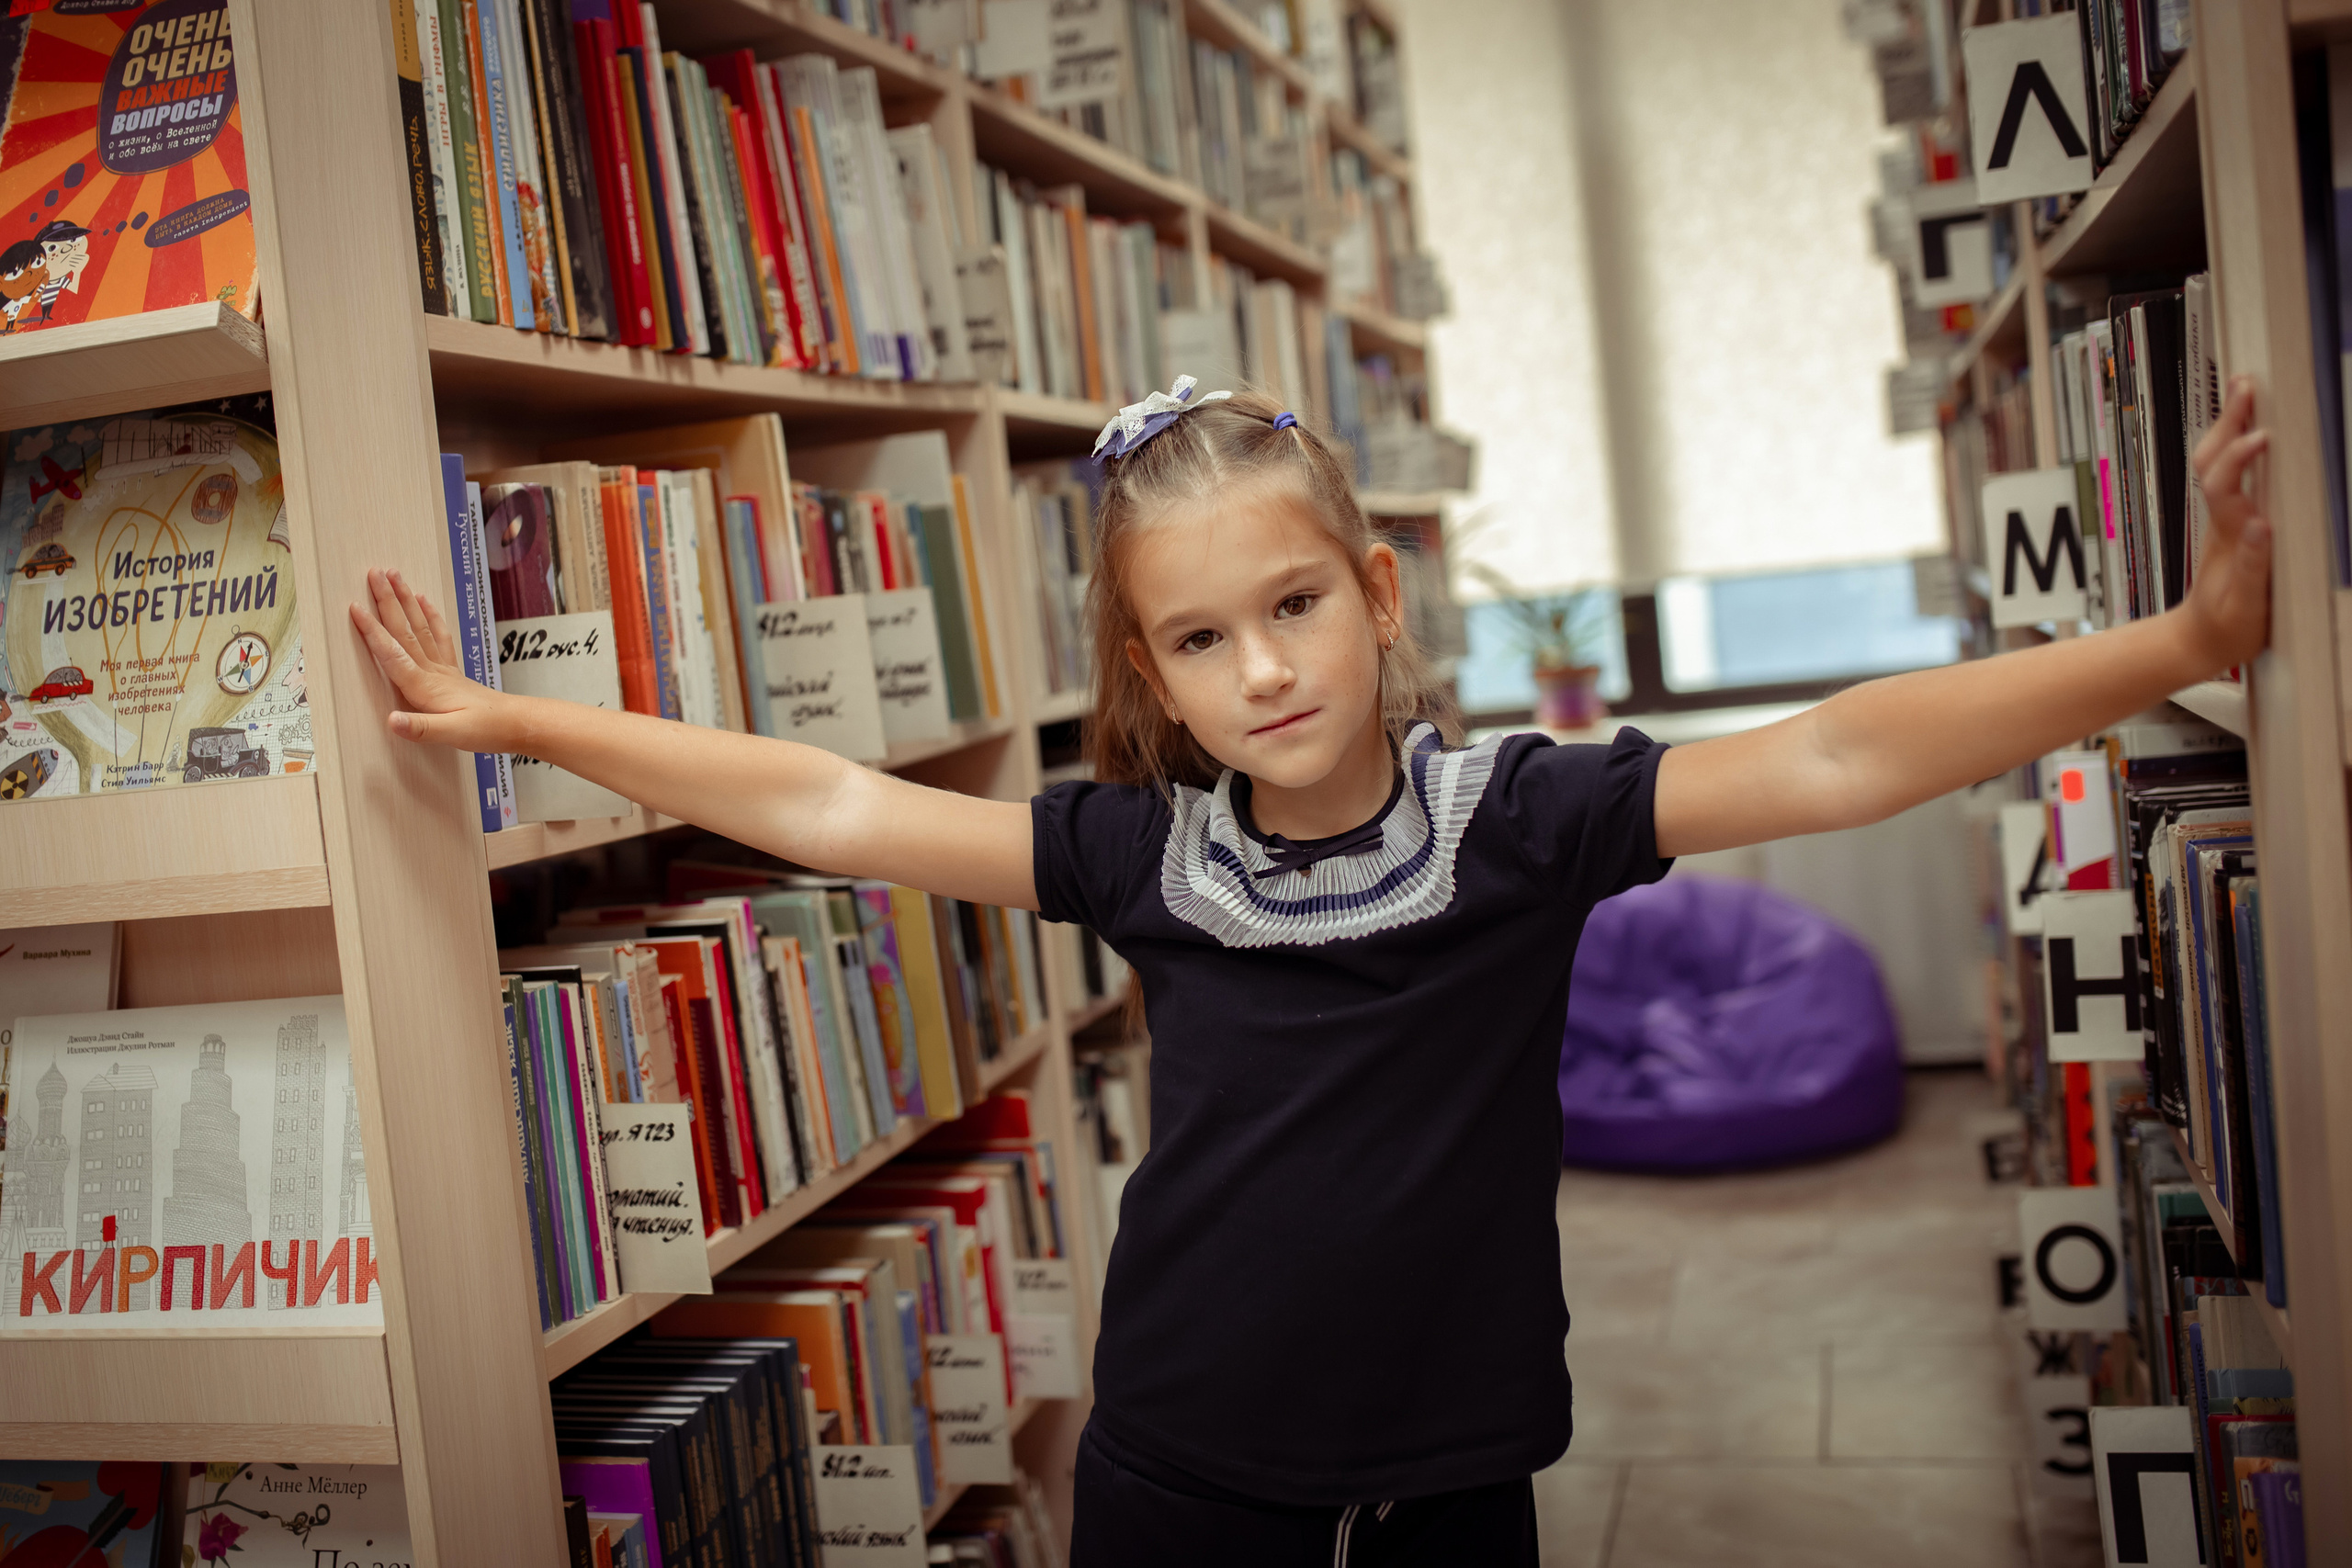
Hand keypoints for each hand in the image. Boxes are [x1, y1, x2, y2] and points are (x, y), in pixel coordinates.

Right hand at [349, 567, 516, 751]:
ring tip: (395, 576)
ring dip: (405, 601)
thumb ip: (420, 728)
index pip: (393, 654)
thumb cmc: (486, 730)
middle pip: (404, 630)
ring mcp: (443, 669)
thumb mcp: (452, 734)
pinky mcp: (452, 671)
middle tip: (374, 573)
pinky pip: (439, 636)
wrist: (517, 724)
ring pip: (419, 627)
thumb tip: (391, 720)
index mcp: (425, 687)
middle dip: (387, 601)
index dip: (372, 631)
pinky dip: (430, 617)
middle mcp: (432, 671)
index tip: (356, 607)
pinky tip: (424, 601)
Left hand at [2180, 375, 2273, 673]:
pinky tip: (2252, 427)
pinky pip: (2234, 474)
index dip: (2239, 459)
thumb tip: (2262, 527)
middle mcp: (2226, 519)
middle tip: (2247, 383)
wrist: (2197, 642)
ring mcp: (2229, 518)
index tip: (2260, 436)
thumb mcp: (2245, 607)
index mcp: (2230, 536)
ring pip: (2219, 463)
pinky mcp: (2236, 523)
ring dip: (2232, 425)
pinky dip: (2241, 445)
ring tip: (2247, 389)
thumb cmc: (2224, 628)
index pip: (2226, 486)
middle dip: (2229, 421)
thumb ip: (2253, 568)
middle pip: (2215, 460)